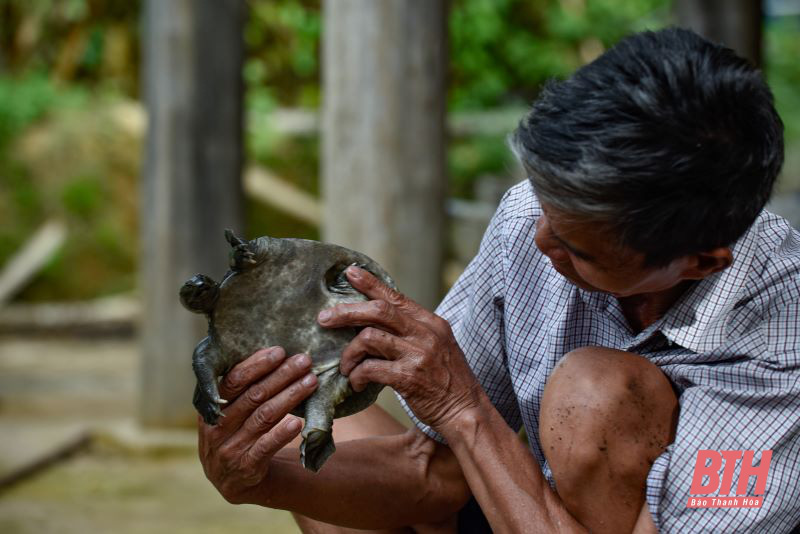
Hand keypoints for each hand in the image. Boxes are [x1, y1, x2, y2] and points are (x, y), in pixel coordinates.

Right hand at [197, 347, 317, 503]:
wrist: (232, 480)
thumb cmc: (236, 433)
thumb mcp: (229, 413)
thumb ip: (242, 389)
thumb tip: (272, 353)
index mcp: (211, 408)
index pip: (233, 380)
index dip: (257, 364)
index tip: (281, 351)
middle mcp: (217, 428)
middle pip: (253, 396)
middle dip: (282, 375)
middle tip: (304, 361)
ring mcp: (229, 449)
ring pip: (264, 417)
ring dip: (290, 397)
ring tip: (311, 382)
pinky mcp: (245, 468)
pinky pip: (265, 447)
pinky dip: (282, 434)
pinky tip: (298, 422)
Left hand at [317, 266, 482, 431]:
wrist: (466, 411)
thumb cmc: (447, 380)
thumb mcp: (437, 346)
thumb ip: (412, 332)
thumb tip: (375, 321)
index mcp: (431, 323)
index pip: (396, 297)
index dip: (370, 284)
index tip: (349, 273)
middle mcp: (425, 334)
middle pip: (378, 311)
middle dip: (346, 312)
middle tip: (324, 319)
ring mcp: (418, 354)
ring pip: (369, 338)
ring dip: (350, 354)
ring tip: (346, 367)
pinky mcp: (410, 378)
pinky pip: (371, 368)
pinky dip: (357, 375)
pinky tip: (357, 383)